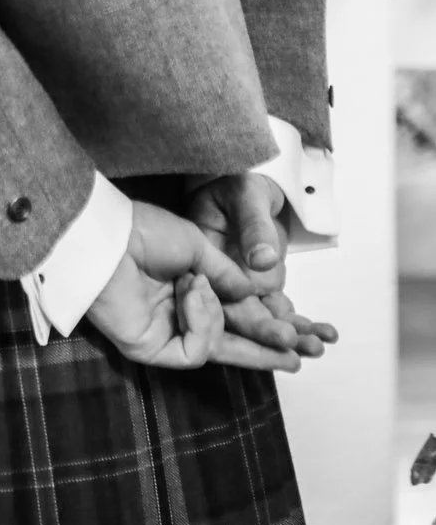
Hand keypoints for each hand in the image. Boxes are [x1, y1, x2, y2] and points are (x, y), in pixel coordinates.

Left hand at [85, 199, 307, 372]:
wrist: (108, 237)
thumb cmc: (144, 231)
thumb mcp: (198, 246)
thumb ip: (228, 275)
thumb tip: (255, 294)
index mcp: (189, 290)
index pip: (236, 316)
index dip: (269, 325)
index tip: (306, 334)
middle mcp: (179, 315)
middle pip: (233, 342)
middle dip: (269, 347)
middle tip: (305, 354)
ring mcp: (166, 334)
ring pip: (218, 348)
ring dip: (222, 316)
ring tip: (203, 288)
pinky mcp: (153, 350)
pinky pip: (196, 349)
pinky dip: (202, 321)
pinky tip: (190, 294)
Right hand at [187, 172, 337, 359]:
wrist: (254, 182)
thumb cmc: (242, 180)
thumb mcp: (247, 196)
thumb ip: (254, 227)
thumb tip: (264, 261)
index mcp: (201, 257)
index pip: (220, 297)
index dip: (248, 319)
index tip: (279, 332)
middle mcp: (215, 277)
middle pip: (241, 315)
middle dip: (270, 334)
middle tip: (298, 344)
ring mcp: (238, 284)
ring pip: (263, 318)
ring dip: (291, 334)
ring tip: (319, 344)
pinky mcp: (258, 286)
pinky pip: (278, 309)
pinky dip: (301, 323)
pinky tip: (324, 334)